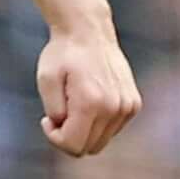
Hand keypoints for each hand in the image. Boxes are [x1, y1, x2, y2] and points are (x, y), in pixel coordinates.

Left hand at [36, 26, 140, 158]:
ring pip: (100, 141)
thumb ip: (54, 113)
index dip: (54, 138)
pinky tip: (89, 101)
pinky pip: (112, 130)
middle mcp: (114, 107)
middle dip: (69, 137)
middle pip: (88, 148)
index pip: (73, 146)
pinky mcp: (133, 104)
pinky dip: (98, 123)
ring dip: (84, 131)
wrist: (88, 30)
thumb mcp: (46, 81)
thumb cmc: (63, 54)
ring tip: (74, 106)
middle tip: (58, 114)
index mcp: (91, 102)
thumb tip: (66, 130)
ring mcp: (127, 106)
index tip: (46, 119)